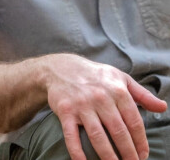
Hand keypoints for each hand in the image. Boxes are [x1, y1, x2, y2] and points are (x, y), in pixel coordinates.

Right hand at [44, 54, 166, 159]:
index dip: (141, 142)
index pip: (134, 122)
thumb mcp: (119, 77)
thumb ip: (142, 94)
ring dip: (109, 157)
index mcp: (116, 90)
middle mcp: (100, 97)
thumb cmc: (93, 75)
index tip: (143, 155)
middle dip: (128, 154)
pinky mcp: (65, 111)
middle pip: (119, 132)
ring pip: (98, 137)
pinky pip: (72, 136)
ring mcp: (81, 105)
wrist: (59, 67)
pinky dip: (78, 153)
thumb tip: (163, 107)